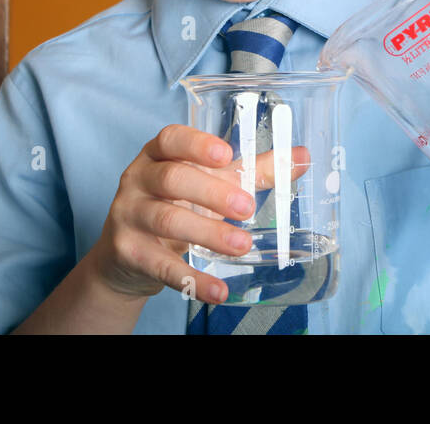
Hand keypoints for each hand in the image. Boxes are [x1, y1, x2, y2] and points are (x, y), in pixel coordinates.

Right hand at [91, 124, 308, 304]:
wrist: (128, 254)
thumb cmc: (176, 205)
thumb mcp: (209, 183)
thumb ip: (253, 171)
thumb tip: (302, 157)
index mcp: (158, 154)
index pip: (170, 139)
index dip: (196, 144)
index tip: (225, 154)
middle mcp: (138, 179)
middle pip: (172, 179)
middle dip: (211, 192)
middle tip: (246, 208)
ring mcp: (129, 215)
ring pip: (166, 219)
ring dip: (208, 233)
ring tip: (242, 245)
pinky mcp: (128, 251)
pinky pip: (161, 266)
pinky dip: (191, 279)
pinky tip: (218, 291)